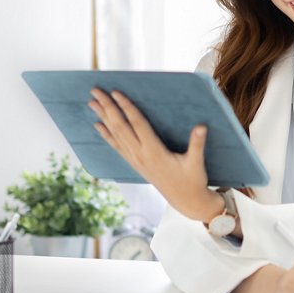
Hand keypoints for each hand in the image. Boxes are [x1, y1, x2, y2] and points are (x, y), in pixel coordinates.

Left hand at [89, 88, 218, 221]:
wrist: (186, 202)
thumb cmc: (193, 181)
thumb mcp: (197, 163)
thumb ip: (197, 143)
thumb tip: (201, 126)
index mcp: (154, 152)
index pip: (137, 124)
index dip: (127, 107)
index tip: (116, 92)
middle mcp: (141, 155)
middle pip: (120, 127)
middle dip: (108, 108)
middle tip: (95, 91)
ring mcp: (136, 160)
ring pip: (115, 135)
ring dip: (104, 117)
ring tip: (92, 103)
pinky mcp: (135, 164)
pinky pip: (117, 147)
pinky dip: (106, 135)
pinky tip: (98, 125)